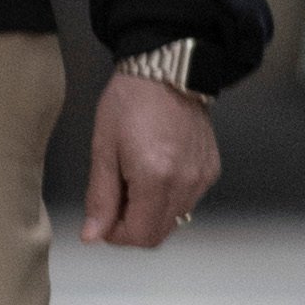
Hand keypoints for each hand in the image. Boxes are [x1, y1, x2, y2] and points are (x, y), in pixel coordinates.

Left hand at [81, 72, 216, 248]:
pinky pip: (188, 201)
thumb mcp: (104, 148)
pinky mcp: (210, 170)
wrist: (166, 69)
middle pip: (159, 234)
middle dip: (132, 227)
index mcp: (155, 178)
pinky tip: (155, 172)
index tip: (103, 220)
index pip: (139, 235)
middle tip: (115, 201)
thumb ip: (100, 197)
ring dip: (151, 213)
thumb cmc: (131, 100)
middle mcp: (185, 183)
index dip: (116, 235)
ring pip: (174, 220)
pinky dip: (168, 198)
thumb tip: (93, 235)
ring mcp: (201, 178)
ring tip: (134, 180)